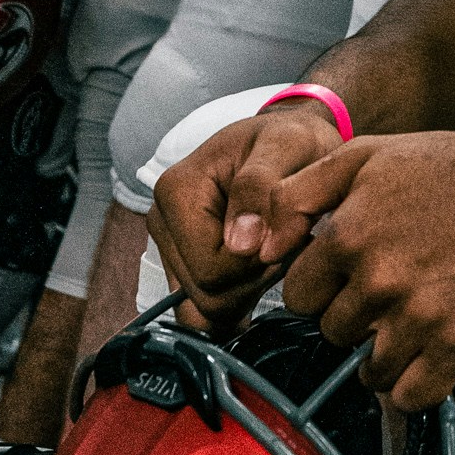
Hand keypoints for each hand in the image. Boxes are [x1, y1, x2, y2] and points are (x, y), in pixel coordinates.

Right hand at [148, 103, 346, 320]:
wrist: (291, 143)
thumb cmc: (292, 141)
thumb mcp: (289, 146)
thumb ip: (262, 187)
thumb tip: (241, 245)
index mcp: (176, 191)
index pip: (210, 271)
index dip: (256, 263)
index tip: (283, 229)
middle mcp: (162, 222)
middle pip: (207, 297)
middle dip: (255, 278)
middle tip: (283, 239)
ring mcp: (170, 247)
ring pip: (208, 309)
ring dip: (252, 286)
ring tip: (273, 246)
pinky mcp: (183, 265)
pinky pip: (206, 312)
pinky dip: (240, 297)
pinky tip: (262, 268)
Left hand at [272, 132, 454, 410]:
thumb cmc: (449, 169)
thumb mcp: (364, 156)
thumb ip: (299, 194)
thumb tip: (259, 245)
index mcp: (348, 236)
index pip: (300, 296)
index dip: (321, 287)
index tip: (344, 278)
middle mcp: (378, 281)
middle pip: (333, 332)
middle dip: (352, 316)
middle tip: (386, 292)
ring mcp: (419, 317)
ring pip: (369, 369)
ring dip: (382, 353)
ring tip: (408, 322)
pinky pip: (413, 394)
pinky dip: (413, 385)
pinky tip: (424, 357)